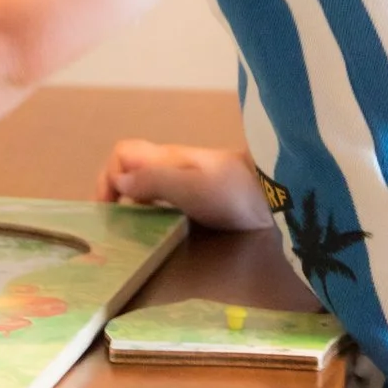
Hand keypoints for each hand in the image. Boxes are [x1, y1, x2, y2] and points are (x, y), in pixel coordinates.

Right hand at [95, 139, 273, 229]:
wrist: (280, 197)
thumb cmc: (234, 191)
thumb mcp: (190, 186)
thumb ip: (153, 181)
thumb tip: (119, 181)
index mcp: (166, 159)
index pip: (123, 154)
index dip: (108, 176)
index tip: (107, 210)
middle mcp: (174, 166)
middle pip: (133, 169)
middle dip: (118, 192)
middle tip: (115, 226)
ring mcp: (191, 180)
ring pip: (150, 185)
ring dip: (136, 205)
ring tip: (133, 234)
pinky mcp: (205, 198)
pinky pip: (169, 199)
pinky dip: (157, 212)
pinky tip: (163, 232)